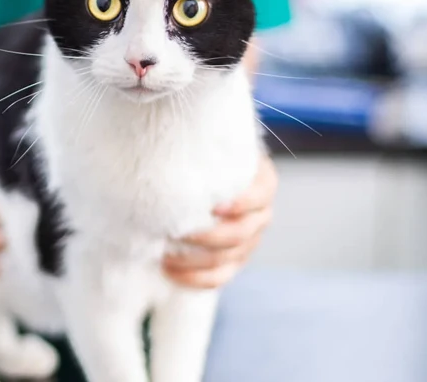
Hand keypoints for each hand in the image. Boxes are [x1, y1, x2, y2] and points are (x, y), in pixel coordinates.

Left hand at [162, 152, 276, 288]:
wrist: (199, 176)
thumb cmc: (202, 156)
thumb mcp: (208, 149)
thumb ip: (202, 149)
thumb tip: (175, 149)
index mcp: (262, 183)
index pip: (260, 195)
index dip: (241, 203)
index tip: (214, 206)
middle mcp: (261, 214)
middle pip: (241, 233)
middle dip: (207, 236)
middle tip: (174, 232)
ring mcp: (250, 240)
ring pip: (228, 258)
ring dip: (194, 260)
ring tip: (164, 253)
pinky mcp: (235, 260)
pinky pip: (220, 276)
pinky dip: (195, 278)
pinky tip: (169, 271)